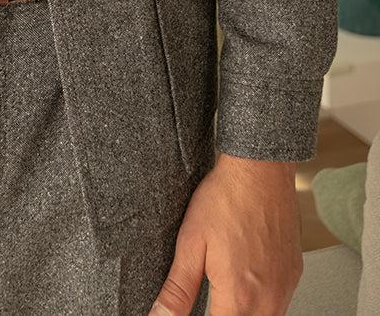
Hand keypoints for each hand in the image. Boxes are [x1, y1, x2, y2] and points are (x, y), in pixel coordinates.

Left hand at [149, 154, 301, 315]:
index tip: (203, 303)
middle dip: (224, 314)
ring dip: (243, 310)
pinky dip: (261, 300)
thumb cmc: (226, 199)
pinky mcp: (294, 275)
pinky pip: (279, 303)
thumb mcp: (191, 243)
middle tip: (211, 294)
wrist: (260, 170)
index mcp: (239, 297)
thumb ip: (177, 289)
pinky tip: (246, 278)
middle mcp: (269, 300)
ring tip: (225, 285)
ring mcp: (285, 288)